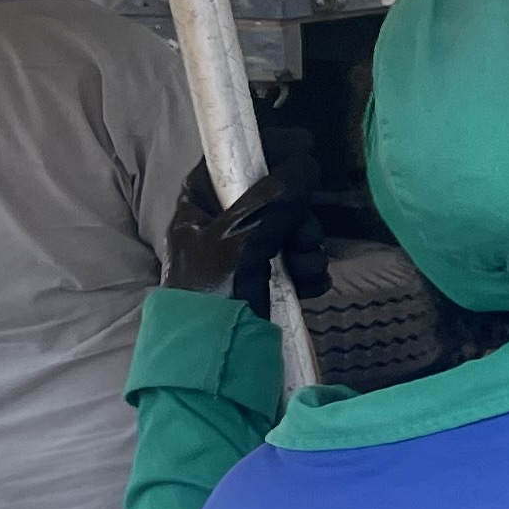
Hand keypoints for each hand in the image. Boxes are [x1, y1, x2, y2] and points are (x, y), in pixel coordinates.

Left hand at [162, 161, 323, 309]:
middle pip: (272, 198)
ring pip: (290, 230)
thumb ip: (273, 198)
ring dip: (307, 247)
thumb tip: (305, 162)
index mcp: (199, 208)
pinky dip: (308, 271)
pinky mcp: (266, 283)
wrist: (216, 363)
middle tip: (305, 235)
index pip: (231, 162)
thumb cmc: (214, 296)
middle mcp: (221, 228)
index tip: (303, 145)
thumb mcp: (239, 240)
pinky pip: (297, 262)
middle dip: (298, 216)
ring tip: (305, 269)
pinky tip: (310, 286)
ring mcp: (245, 257)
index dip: (266, 149)